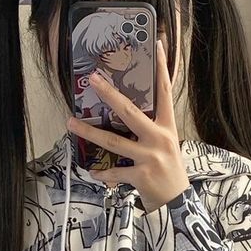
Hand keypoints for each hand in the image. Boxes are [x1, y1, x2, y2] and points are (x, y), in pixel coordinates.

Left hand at [65, 50, 189, 211]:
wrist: (178, 204)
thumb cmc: (169, 172)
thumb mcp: (166, 145)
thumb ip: (150, 129)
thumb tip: (125, 113)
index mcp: (167, 128)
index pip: (165, 92)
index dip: (162, 68)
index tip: (157, 46)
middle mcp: (159, 139)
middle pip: (130, 112)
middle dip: (110, 94)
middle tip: (93, 79)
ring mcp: (150, 158)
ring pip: (114, 141)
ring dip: (90, 132)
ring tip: (71, 123)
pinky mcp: (141, 176)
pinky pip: (115, 172)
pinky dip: (102, 173)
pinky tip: (93, 170)